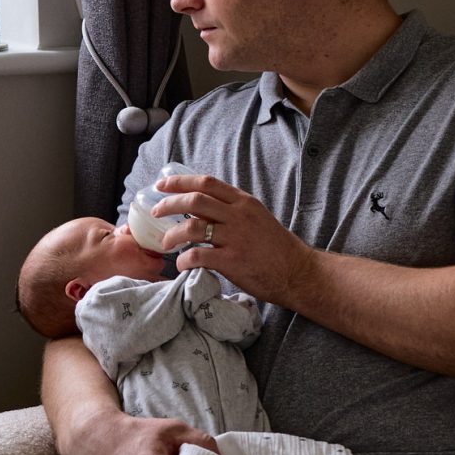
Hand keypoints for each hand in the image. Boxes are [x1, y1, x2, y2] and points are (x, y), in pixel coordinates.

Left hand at [153, 172, 315, 304]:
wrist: (297, 272)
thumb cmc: (276, 247)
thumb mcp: (257, 218)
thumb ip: (233, 211)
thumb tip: (202, 209)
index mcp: (244, 202)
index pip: (207, 183)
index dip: (180, 182)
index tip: (162, 185)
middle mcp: (239, 216)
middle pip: (195, 200)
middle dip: (169, 204)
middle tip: (156, 212)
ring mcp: (236, 238)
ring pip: (192, 227)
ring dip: (172, 234)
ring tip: (165, 243)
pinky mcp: (233, 261)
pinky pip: (198, 256)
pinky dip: (183, 260)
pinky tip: (181, 264)